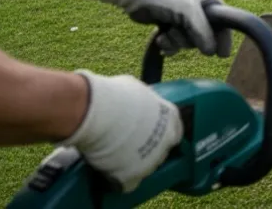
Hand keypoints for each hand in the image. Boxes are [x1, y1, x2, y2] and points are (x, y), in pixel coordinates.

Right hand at [60, 71, 182, 192]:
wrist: (97, 113)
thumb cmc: (113, 96)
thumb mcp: (135, 90)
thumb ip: (143, 101)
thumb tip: (137, 103)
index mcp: (171, 117)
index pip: (174, 130)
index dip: (160, 133)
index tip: (148, 133)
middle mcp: (166, 140)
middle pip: (161, 150)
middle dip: (147, 148)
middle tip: (128, 143)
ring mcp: (152, 160)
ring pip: (146, 166)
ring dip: (134, 162)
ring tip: (114, 154)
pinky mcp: (134, 176)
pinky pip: (129, 182)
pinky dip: (119, 178)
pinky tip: (110, 168)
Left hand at [102, 0, 230, 56]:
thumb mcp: (188, 11)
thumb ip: (203, 31)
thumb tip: (212, 52)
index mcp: (208, 0)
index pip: (224, 23)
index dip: (224, 38)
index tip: (222, 55)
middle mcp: (198, 9)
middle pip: (204, 37)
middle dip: (190, 40)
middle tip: (178, 32)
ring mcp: (183, 18)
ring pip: (188, 42)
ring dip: (176, 42)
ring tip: (166, 34)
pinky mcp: (169, 26)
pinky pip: (176, 44)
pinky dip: (168, 45)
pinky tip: (160, 40)